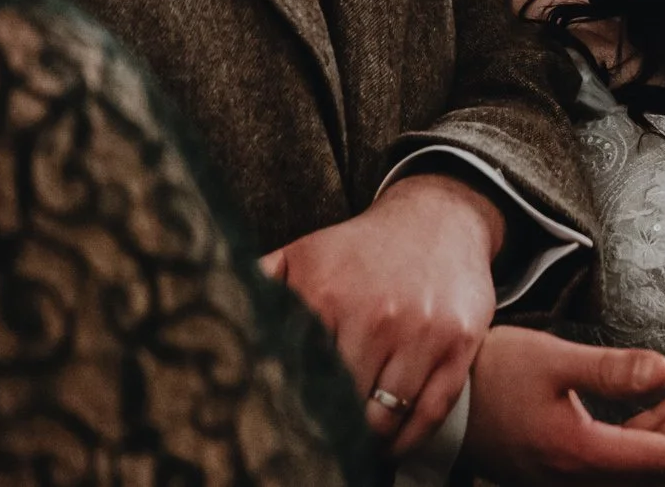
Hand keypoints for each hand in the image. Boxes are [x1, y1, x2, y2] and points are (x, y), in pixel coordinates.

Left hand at [260, 172, 501, 455]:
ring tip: (353, 447)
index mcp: (327, 295)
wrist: (440, 216)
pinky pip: (432, 411)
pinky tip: (391, 445)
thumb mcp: (305, 253)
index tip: (284, 427)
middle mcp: (378, 314)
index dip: (290, 410)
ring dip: (368, 440)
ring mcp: (423, 330)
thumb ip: (258, 284)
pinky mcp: (459, 343)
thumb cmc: (363, 247)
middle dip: (329, 427)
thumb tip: (205, 310)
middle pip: (342, 404)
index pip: (299, 377)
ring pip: (386, 416)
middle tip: (318, 442)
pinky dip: (410, 439)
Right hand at [464, 327, 664, 483]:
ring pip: (656, 451)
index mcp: (586, 455)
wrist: (439, 405)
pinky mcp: (573, 451)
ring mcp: (580, 465)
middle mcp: (587, 471)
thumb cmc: (490, 378)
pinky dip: (663, 423)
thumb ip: (610, 370)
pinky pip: (631, 444)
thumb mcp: (552, 362)